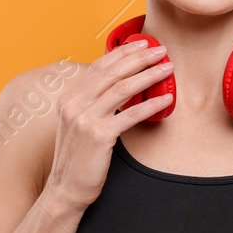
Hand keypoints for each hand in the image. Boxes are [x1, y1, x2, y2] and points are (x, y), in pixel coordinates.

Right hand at [42, 40, 174, 210]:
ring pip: (123, 88)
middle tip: (160, 51)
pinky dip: (151, 104)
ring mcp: (85, 119)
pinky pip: (130, 114)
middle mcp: (74, 104)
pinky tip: (166, 99)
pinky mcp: (99, 136)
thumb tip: (116, 85)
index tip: (141, 44)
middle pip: (112, 72)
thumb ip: (90, 103)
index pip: (98, 66)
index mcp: (69, 97)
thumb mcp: (77, 123)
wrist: (65, 188)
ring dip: (149, 75)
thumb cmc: (76, 157)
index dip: (122, 52)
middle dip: (140, 58)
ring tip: (167, 69)